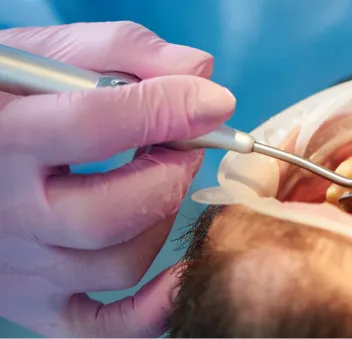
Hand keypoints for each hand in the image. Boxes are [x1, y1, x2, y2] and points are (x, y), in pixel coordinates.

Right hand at [0, 22, 234, 338]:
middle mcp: (4, 210)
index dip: (169, 110)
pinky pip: (104, 328)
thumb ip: (122, 52)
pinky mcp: (35, 302)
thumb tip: (200, 72)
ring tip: (151, 184)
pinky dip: (152, 309)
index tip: (215, 102)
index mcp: (1, 135)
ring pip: (120, 263)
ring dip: (162, 220)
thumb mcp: (47, 55)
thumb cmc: (9, 97)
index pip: (95, 125)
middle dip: (169, 174)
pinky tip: (176, 271)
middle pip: (111, 212)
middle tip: (182, 148)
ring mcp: (19, 265)